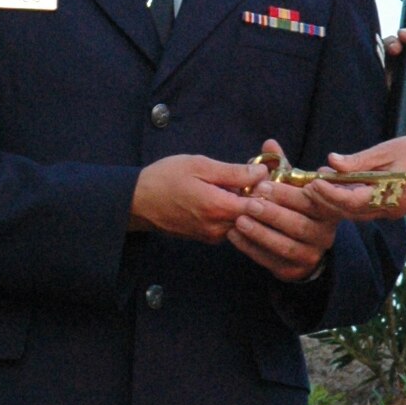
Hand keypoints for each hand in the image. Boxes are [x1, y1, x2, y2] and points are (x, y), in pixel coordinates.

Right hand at [130, 153, 267, 241]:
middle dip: (259, 197)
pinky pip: (230, 226)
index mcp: (219, 208)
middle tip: (256, 176)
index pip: (260, 205)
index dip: (267, 189)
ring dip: (246, 205)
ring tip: (241, 184)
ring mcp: (212, 236)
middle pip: (254, 216)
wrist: (138, 202)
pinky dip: (234, 212)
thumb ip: (233, 172)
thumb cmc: (165, 178)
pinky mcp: (207, 238)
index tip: (266, 174)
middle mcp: (218, 228)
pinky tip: (227, 195)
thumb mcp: (200, 165)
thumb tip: (262, 173)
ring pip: (243, 222)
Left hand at [229, 138, 338, 280]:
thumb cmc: (294, 208)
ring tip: (239, 220)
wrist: (300, 246)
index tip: (263, 184)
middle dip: (272, 213)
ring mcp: (311, 255)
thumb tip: (269, 143)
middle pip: (298, 224)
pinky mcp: (294, 270)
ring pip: (285, 244)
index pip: (311, 201)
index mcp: (329, 210)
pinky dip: (251, 248)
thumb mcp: (292, 186)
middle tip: (249, 202)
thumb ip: (281, 167)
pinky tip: (235, 236)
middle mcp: (325, 234)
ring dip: (260, 232)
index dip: (287, 193)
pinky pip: (271, 260)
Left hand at [301, 135, 405, 221]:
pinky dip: (346, 201)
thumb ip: (359, 160)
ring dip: (333, 201)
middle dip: (324, 200)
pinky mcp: (391, 209)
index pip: (347, 201)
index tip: (312, 181)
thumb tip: (331, 161)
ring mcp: (388, 212)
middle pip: (346, 212)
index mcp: (385, 196)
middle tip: (306, 185)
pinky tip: (336, 187)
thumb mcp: (388, 150)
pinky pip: (363, 209)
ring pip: (353, 213)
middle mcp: (385, 210)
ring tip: (316, 185)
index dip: (327, 193)